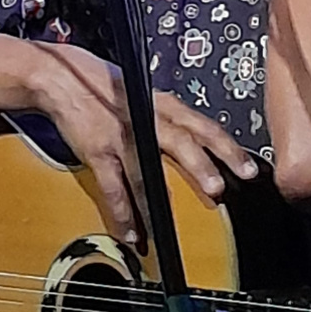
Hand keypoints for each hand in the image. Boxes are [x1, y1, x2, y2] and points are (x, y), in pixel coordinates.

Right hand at [29, 42, 257, 243]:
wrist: (62, 78)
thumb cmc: (106, 86)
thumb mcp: (145, 94)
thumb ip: (168, 117)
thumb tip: (197, 142)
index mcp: (162, 104)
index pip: (202, 125)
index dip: (226, 147)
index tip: (248, 168)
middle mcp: (146, 117)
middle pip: (180, 141)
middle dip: (202, 167)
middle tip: (219, 190)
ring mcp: (121, 135)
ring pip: (145, 169)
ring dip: (159, 198)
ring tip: (172, 223)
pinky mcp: (97, 151)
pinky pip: (113, 187)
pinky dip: (123, 213)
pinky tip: (133, 233)